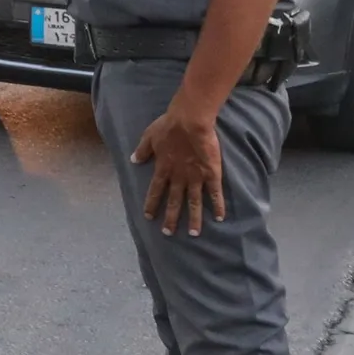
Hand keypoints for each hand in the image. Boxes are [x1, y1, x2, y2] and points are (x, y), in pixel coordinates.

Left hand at [133, 101, 226, 234]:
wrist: (189, 121)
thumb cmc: (168, 125)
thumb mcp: (149, 137)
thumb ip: (142, 150)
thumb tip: (133, 160)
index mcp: (163, 168)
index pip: (155, 190)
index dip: (152, 204)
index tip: (148, 216)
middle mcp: (178, 177)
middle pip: (173, 202)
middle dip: (171, 218)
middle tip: (168, 233)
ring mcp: (195, 177)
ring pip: (194, 203)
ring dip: (193, 219)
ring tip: (194, 234)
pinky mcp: (211, 174)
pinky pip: (215, 193)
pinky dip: (218, 206)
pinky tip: (220, 218)